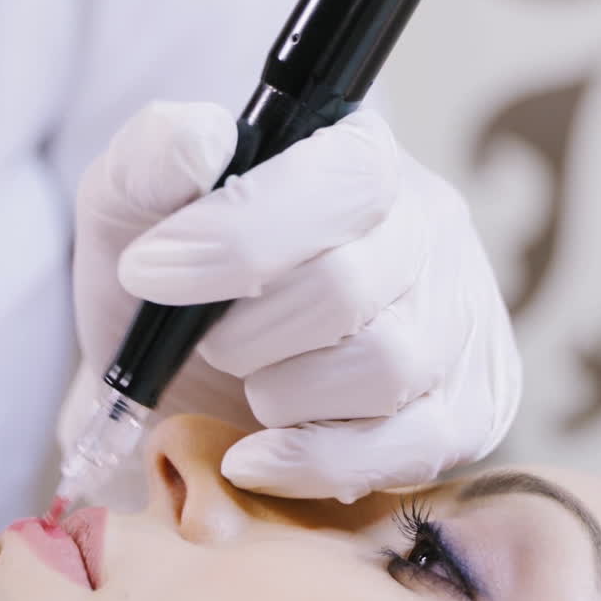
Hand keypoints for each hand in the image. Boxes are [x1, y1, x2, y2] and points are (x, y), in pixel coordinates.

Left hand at [69, 101, 521, 501]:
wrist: (187, 383)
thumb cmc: (170, 286)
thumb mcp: (132, 210)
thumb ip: (151, 158)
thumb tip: (204, 140)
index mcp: (360, 155)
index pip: (341, 179)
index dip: (240, 232)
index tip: (146, 272)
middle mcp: (431, 229)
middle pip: (349, 288)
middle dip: (244, 333)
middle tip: (204, 341)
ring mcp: (460, 324)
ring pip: (385, 368)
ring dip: (280, 394)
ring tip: (248, 385)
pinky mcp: (469, 412)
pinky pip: (408, 449)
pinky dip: (312, 461)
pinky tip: (253, 454)